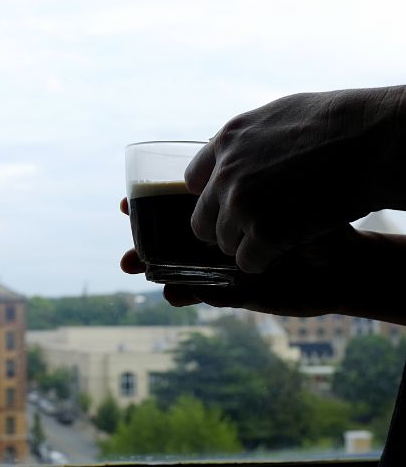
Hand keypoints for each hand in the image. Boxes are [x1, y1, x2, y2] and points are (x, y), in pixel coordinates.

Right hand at [120, 196, 376, 317]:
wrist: (346, 263)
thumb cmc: (319, 219)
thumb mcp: (283, 196)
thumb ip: (252, 188)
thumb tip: (220, 171)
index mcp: (224, 209)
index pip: (177, 204)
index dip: (148, 205)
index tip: (125, 203)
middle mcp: (220, 237)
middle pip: (168, 238)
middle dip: (142, 241)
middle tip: (121, 238)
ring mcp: (224, 265)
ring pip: (178, 268)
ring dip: (154, 269)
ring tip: (133, 269)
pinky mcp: (237, 292)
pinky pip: (205, 294)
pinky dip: (188, 295)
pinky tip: (173, 294)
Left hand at [184, 86, 405, 271]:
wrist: (373, 139)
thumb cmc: (339, 123)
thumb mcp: (280, 114)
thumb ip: (249, 139)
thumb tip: (233, 149)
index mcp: (227, 141)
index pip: (194, 182)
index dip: (216, 196)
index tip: (235, 202)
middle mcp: (226, 174)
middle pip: (203, 220)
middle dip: (226, 228)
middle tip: (256, 229)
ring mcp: (242, 204)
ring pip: (225, 243)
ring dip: (248, 245)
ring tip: (278, 238)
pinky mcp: (265, 232)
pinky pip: (248, 262)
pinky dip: (264, 261)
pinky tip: (286, 250)